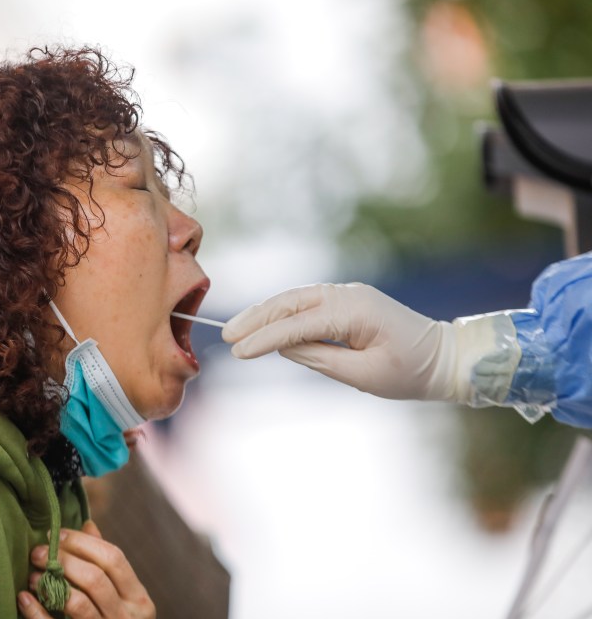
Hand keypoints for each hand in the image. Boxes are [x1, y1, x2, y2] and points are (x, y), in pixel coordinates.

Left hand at [19, 520, 154, 618]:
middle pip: (95, 579)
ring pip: (79, 604)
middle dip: (63, 560)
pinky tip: (24, 598)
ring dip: (52, 584)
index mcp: (138, 599)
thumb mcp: (119, 597)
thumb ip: (105, 564)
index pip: (114, 558)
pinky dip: (37, 612)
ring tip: (32, 574)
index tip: (57, 534)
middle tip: (37, 552)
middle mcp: (127, 618)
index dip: (83, 542)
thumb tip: (88, 524)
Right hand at [221, 283, 459, 400]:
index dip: (265, 339)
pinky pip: (306, 303)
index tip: (238, 353)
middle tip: (226, 336)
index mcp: (355, 311)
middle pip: (290, 302)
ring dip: (264, 313)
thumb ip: (320, 358)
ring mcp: (347, 294)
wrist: (445, 358)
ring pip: (295, 298)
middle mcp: (348, 295)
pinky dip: (281, 312)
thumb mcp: (364, 375)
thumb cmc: (410, 373)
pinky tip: (263, 324)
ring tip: (237, 331)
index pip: (298, 324)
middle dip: (256, 319)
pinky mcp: (347, 301)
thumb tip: (284, 346)